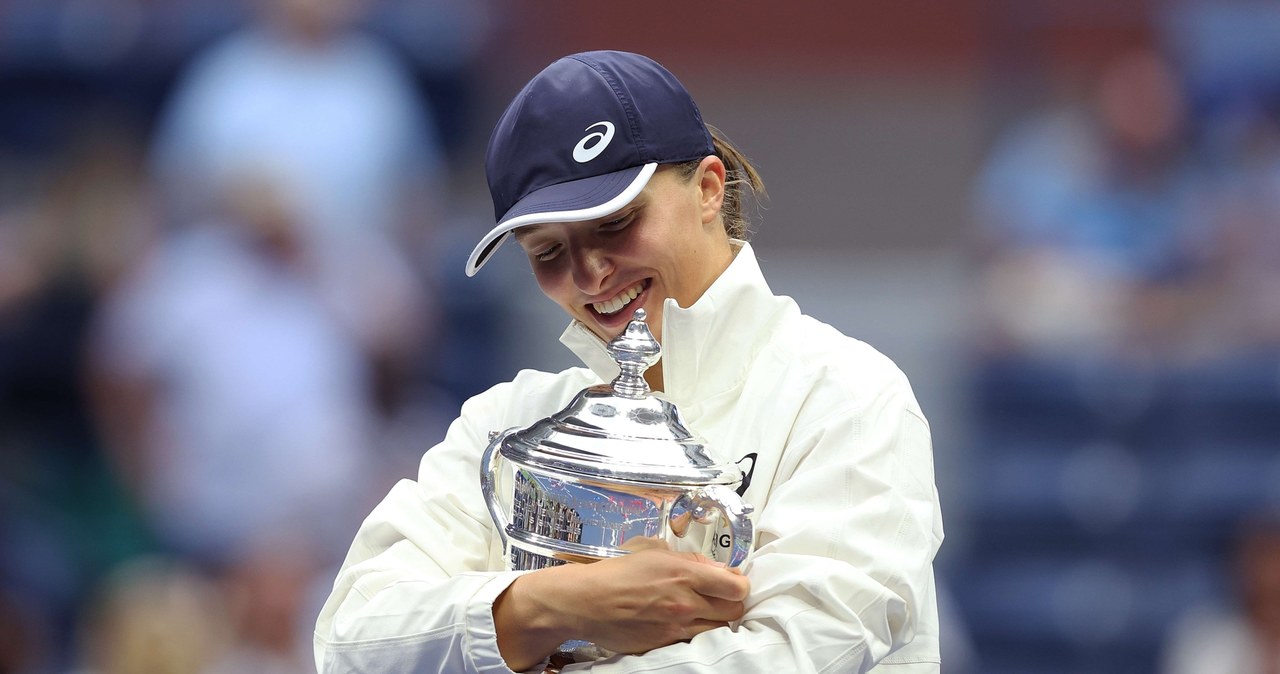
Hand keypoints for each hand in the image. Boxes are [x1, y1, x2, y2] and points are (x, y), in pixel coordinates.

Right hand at [493, 548, 749, 668]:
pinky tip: (683, 621)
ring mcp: (677, 627)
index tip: (732, 581)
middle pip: (734, 611)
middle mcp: (686, 602)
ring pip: (718, 629)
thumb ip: (689, 560)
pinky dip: (695, 631)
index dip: (739, 584)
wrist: (587, 601)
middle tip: (721, 597)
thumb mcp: (654, 552)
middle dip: (732, 603)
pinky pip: (694, 640)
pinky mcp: (665, 644)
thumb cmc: (617, 572)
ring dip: (716, 619)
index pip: (736, 586)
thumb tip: (714, 568)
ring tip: (701, 610)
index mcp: (685, 574)